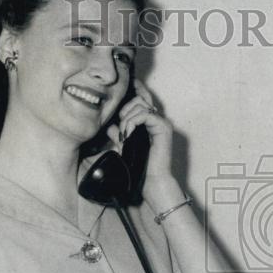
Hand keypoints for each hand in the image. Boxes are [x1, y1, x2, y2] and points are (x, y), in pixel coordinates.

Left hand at [105, 79, 176, 204]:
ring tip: (124, 135)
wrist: (151, 182)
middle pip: (139, 98)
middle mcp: (156, 120)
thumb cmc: (139, 167)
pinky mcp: (163, 127)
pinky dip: (133, 122)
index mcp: (149, 122)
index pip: (141, 98)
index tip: (120, 91)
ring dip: (127, 119)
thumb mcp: (124, 147)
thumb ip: (118, 134)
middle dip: (124, 110)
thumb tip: (109, 125)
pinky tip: (128, 134)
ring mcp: (161, 123)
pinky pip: (145, 114)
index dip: (133, 90)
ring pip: (140, 105)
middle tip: (121, 129)